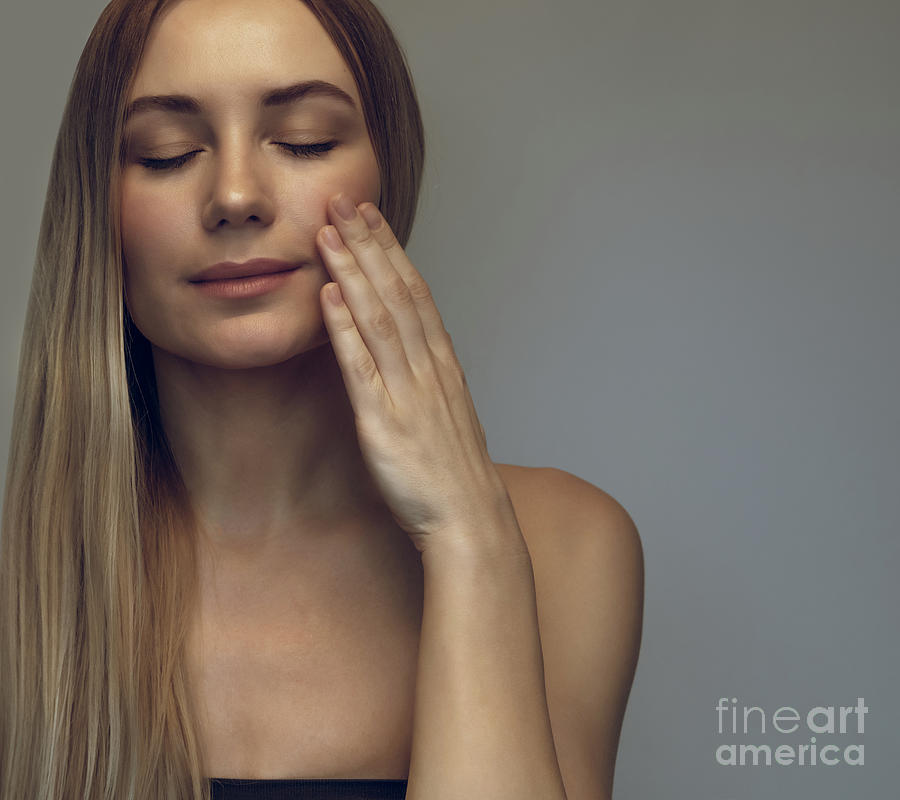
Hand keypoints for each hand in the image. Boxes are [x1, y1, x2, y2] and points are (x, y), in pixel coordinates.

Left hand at [315, 192, 512, 553]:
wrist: (469, 519)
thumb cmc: (454, 473)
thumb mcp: (447, 413)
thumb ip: (427, 376)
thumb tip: (410, 347)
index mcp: (442, 364)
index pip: (416, 292)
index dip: (390, 250)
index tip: (369, 217)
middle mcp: (428, 369)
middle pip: (398, 293)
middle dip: (368, 243)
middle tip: (344, 200)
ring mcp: (408, 392)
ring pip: (380, 318)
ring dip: (354, 271)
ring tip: (329, 231)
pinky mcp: (384, 422)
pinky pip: (363, 367)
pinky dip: (344, 329)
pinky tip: (328, 296)